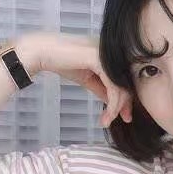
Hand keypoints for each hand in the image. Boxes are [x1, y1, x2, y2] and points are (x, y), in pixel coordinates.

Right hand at [15, 31, 133, 127]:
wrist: (44, 53)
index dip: (128, 97)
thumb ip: (103, 88)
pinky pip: (113, 87)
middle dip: (126, 104)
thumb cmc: (63, 62)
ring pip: (122, 87)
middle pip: (128, 82)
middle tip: (125, 120)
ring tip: (106, 121)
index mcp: (111, 53)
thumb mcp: (89, 79)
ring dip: (116, 108)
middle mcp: (112, 52)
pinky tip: (106, 115)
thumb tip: (115, 102)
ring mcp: (107, 54)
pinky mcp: (100, 60)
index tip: (125, 115)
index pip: (127, 78)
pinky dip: (112, 104)